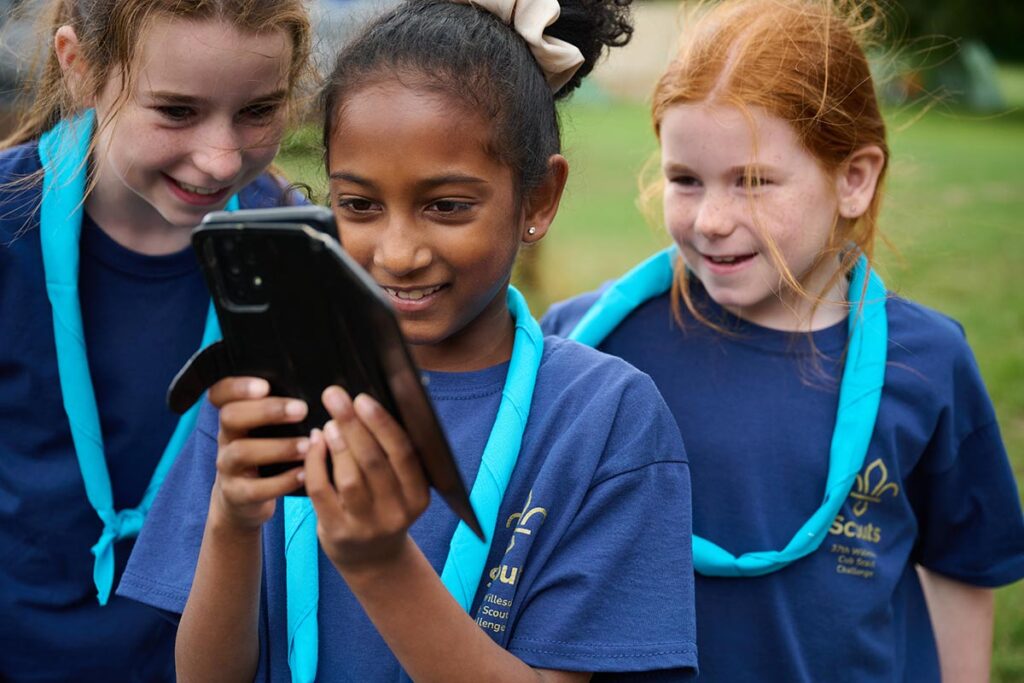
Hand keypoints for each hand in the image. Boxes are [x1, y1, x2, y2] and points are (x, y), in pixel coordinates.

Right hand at [208, 377, 309, 532]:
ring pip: (241, 452)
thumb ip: (282, 409)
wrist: (243, 502)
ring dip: (278, 447)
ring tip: (307, 445)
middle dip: (267, 411)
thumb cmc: (266, 454)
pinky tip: (305, 474)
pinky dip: (282, 481)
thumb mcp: (267, 429)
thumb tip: (325, 387)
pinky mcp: (236, 495)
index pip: (220, 393)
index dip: (237, 386)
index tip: (265, 385)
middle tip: (301, 410)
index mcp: (234, 417)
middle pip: (230, 417)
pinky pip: (254, 489)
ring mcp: (227, 468)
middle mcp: (226, 438)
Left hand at [304, 386, 430, 574]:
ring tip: (329, 422)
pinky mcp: (338, 533)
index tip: (362, 399)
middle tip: (335, 396)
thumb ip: (392, 454)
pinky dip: (314, 463)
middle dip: (352, 424)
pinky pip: (322, 491)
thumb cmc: (385, 507)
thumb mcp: (401, 487)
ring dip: (336, 444)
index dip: (381, 424)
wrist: (373, 559)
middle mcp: (396, 513)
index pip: (403, 454)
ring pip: (349, 478)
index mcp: (419, 496)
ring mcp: (366, 526)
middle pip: (374, 462)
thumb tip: (366, 406)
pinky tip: (314, 444)